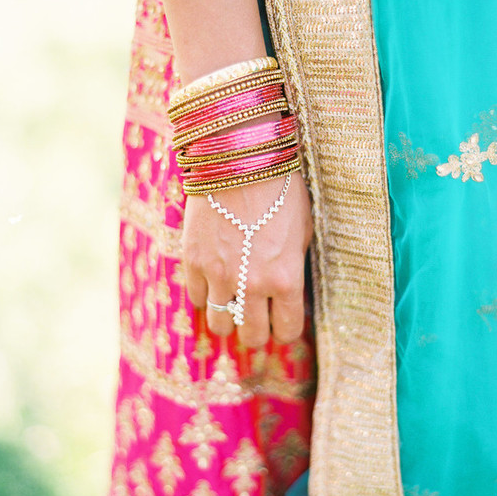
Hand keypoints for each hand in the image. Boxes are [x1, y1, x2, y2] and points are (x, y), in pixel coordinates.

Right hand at [182, 171, 313, 347]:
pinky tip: (214, 279)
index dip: (284, 330)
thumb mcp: (302, 231)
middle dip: (255, 331)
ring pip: (219, 324)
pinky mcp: (194, 261)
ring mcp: (220, 275)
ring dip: (227, 318)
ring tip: (232, 303)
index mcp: (287, 278)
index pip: (287, 330)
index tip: (281, 322)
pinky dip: (206, 293)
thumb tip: (286, 292)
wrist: (240, 160)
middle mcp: (253, 285)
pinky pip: (197, 297)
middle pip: (250, 335)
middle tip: (255, 319)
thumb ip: (293, 267)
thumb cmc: (280, 190)